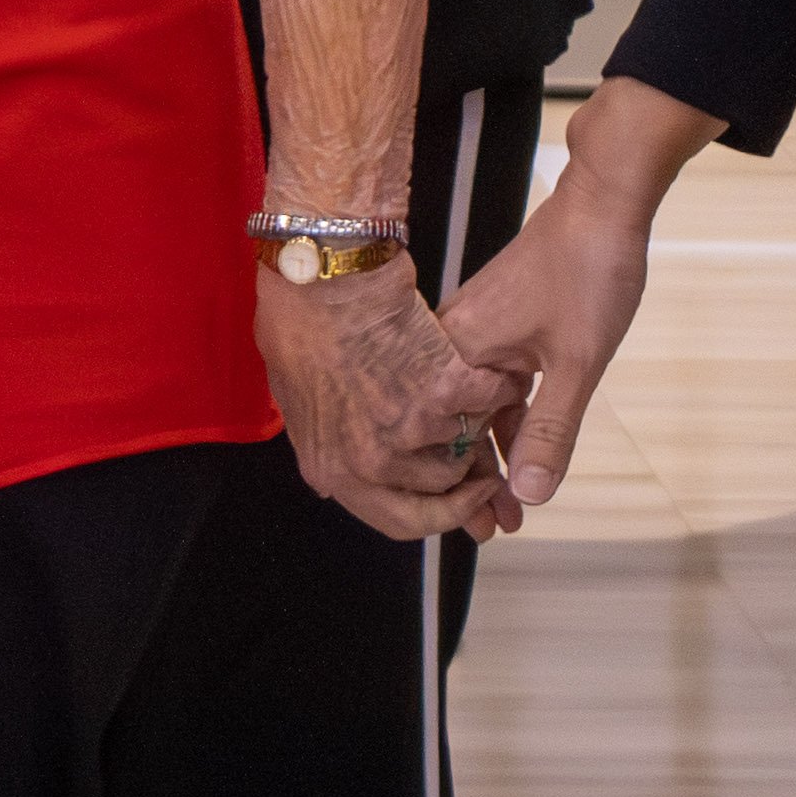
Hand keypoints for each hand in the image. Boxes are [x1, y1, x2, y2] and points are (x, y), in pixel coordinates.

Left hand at [254, 253, 527, 541]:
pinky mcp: (443, 390)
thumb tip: (352, 457)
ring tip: (478, 397)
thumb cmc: (298, 321)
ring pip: (465, 447)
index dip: (439, 517)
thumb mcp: (297, 400)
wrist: (320, 274)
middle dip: (470, 483)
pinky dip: (498, 384)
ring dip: (477, 423)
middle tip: (488, 465)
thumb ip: (330, 439)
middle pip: (441, 496)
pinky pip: (488, 400)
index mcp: (334, 471)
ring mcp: (409, 430)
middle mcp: (372, 463)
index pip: (399, 522)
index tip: (459, 501)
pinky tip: (497, 369)